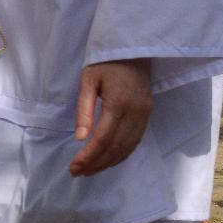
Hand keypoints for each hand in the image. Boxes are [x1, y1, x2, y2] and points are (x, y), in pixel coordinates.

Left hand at [70, 59, 153, 176]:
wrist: (134, 49)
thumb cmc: (105, 62)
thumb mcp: (88, 81)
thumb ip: (84, 110)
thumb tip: (80, 138)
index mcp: (119, 103)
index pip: (103, 138)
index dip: (89, 156)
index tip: (74, 167)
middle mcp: (136, 112)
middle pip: (116, 147)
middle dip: (96, 163)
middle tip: (77, 173)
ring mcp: (145, 115)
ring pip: (127, 148)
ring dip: (108, 163)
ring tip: (89, 171)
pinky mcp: (148, 115)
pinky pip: (136, 142)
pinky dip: (122, 155)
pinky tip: (108, 161)